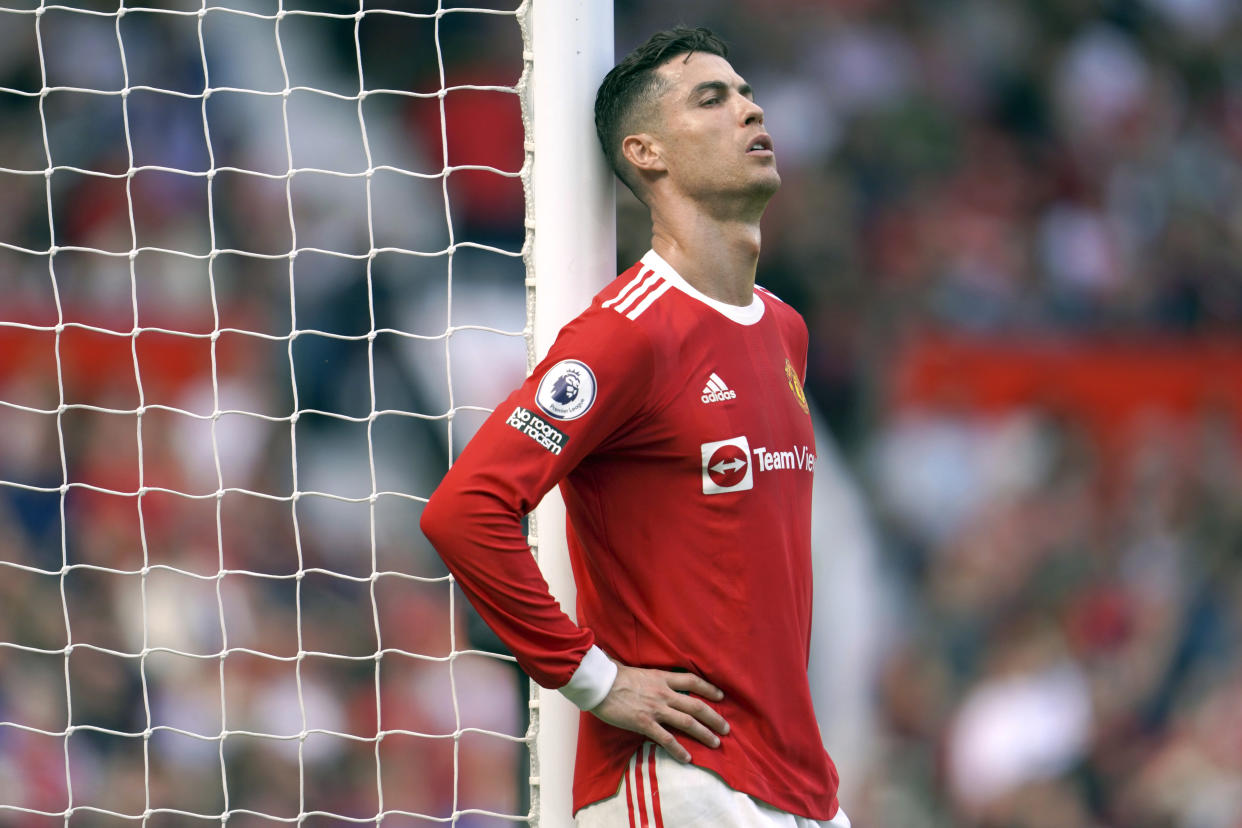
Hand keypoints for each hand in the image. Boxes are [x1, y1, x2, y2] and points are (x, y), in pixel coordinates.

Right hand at [588, 663, 729, 762]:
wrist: (599, 684)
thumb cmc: (613, 675)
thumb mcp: (638, 671)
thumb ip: (649, 676)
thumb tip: (650, 676)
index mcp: (662, 678)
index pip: (692, 681)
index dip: (709, 688)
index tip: (721, 696)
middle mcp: (663, 693)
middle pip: (696, 705)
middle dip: (714, 718)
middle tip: (726, 728)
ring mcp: (656, 709)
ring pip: (687, 722)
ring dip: (704, 734)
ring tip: (716, 743)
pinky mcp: (645, 723)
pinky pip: (666, 738)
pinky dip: (679, 749)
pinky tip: (688, 758)